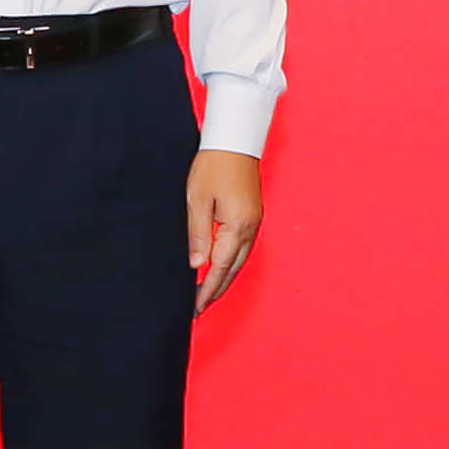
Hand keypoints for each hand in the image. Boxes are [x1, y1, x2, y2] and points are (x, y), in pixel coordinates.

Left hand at [189, 150, 266, 305]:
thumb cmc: (213, 165)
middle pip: (232, 270)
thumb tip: (197, 265)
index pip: (219, 268)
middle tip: (198, 308)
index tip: (195, 307)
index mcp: (236, 226)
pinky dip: (229, 263)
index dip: (207, 290)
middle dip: (216, 291)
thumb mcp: (197, 200)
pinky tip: (218, 267)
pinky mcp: (251, 216)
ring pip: (239, 261)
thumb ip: (197, 234)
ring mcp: (253, 223)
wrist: (235, 141)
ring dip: (223, 278)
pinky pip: (241, 248)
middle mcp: (250, 229)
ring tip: (206, 293)